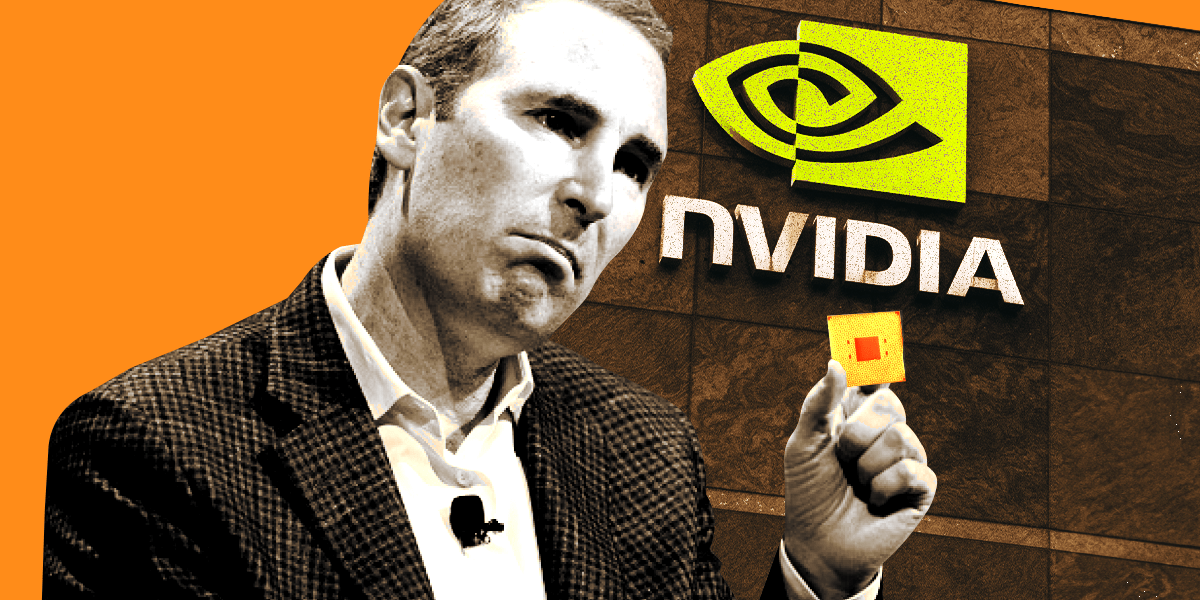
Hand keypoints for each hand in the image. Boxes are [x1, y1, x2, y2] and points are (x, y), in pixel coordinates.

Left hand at [782, 360, 935, 599]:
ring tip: (857, 484)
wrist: (819, 542)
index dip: (879, 358)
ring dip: (867, 465)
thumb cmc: (809, 493)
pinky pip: (912, 469)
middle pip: (889, 404)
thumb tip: (837, 363)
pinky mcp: (920, 489)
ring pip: (900, 437)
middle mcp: (884, 433)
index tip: (877, 333)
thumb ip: (819, 403)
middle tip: (842, 456)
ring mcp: (906, 459)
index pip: (875, 379)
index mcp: (855, 416)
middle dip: (857, 431)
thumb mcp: (803, 444)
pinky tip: (875, 501)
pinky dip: (885, 486)